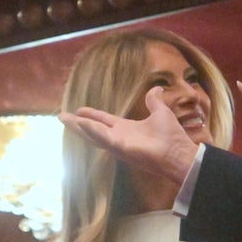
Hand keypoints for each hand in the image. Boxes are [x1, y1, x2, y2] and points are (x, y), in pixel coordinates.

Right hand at [59, 87, 198, 185]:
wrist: (179, 152)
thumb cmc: (171, 136)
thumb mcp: (161, 112)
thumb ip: (154, 101)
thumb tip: (156, 88)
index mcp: (127, 129)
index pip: (104, 121)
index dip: (92, 115)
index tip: (79, 109)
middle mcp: (120, 137)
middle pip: (93, 129)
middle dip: (77, 124)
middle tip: (62, 116)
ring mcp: (118, 144)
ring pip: (93, 135)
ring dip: (79, 127)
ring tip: (64, 119)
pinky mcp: (121, 148)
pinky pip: (104, 139)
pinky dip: (92, 131)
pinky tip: (81, 123)